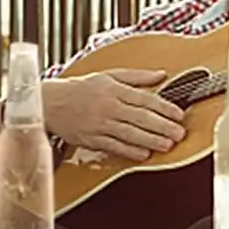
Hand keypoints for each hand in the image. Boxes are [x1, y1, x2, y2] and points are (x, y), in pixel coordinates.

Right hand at [42, 69, 186, 159]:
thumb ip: (137, 76)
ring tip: (167, 145)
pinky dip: (129, 151)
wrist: (49, 103)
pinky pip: (114, 146)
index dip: (164, 107)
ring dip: (150, 140)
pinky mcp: (91, 139)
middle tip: (179, 133)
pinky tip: (144, 154)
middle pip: (140, 117)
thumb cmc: (81, 89)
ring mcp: (99, 124)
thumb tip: (161, 74)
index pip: (144, 98)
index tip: (179, 114)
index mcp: (114, 89)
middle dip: (162, 126)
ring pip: (129, 133)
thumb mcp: (109, 75)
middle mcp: (108, 106)